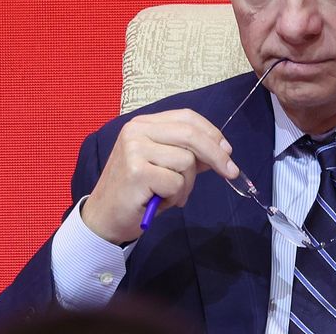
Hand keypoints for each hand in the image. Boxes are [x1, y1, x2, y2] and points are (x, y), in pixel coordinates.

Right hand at [81, 109, 239, 243]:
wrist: (104, 217)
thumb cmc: (136, 191)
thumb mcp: (161, 164)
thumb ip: (185, 152)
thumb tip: (221, 151)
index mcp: (143, 124)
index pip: (186, 117)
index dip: (211, 133)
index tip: (227, 151)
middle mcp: (136, 131)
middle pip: (191, 135)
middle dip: (216, 155)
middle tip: (231, 172)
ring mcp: (135, 150)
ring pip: (187, 162)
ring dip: (186, 184)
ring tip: (169, 194)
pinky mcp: (137, 172)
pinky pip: (177, 182)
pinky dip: (175, 196)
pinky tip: (159, 201)